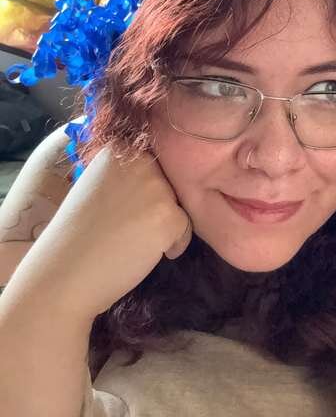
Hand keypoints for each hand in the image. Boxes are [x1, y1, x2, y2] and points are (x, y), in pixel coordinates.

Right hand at [10, 146, 192, 322]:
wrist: (62, 274)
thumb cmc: (75, 236)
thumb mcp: (95, 186)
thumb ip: (124, 175)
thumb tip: (156, 176)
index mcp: (119, 149)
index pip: (152, 164)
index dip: (143, 189)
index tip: (123, 208)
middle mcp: (141, 161)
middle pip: (169, 184)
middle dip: (155, 206)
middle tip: (126, 227)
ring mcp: (156, 188)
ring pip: (177, 207)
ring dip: (162, 226)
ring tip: (129, 240)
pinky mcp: (168, 216)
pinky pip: (185, 230)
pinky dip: (171, 246)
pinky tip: (140, 254)